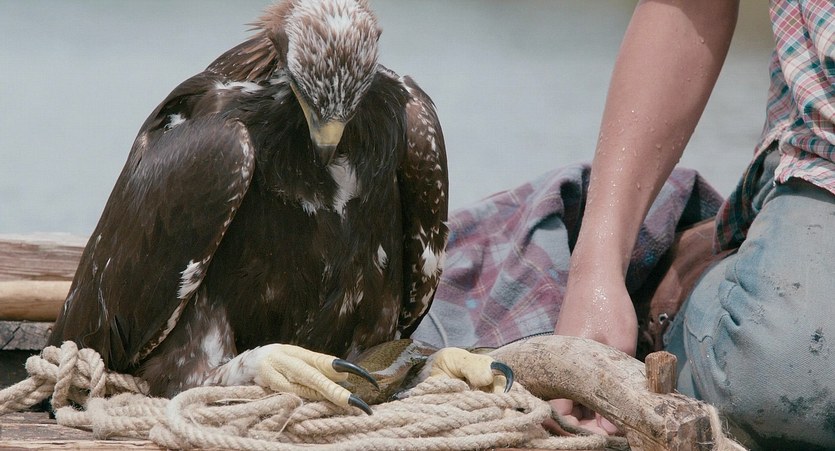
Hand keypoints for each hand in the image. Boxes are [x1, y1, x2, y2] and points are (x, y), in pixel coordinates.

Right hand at [550, 265, 636, 436]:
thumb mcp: (621, 347)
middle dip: (587, 425)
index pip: (560, 415)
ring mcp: (562, 361)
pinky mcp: (570, 355)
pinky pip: (574, 385)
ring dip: (589, 412)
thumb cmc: (606, 306)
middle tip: (616, 431)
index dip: (580, 431)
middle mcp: (556, 367)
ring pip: (570, 399)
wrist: (595, 273)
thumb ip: (619, 383)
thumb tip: (621, 417)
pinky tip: (610, 401)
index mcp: (561, 368)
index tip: (605, 437)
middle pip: (564, 410)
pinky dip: (589, 397)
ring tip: (616, 420)